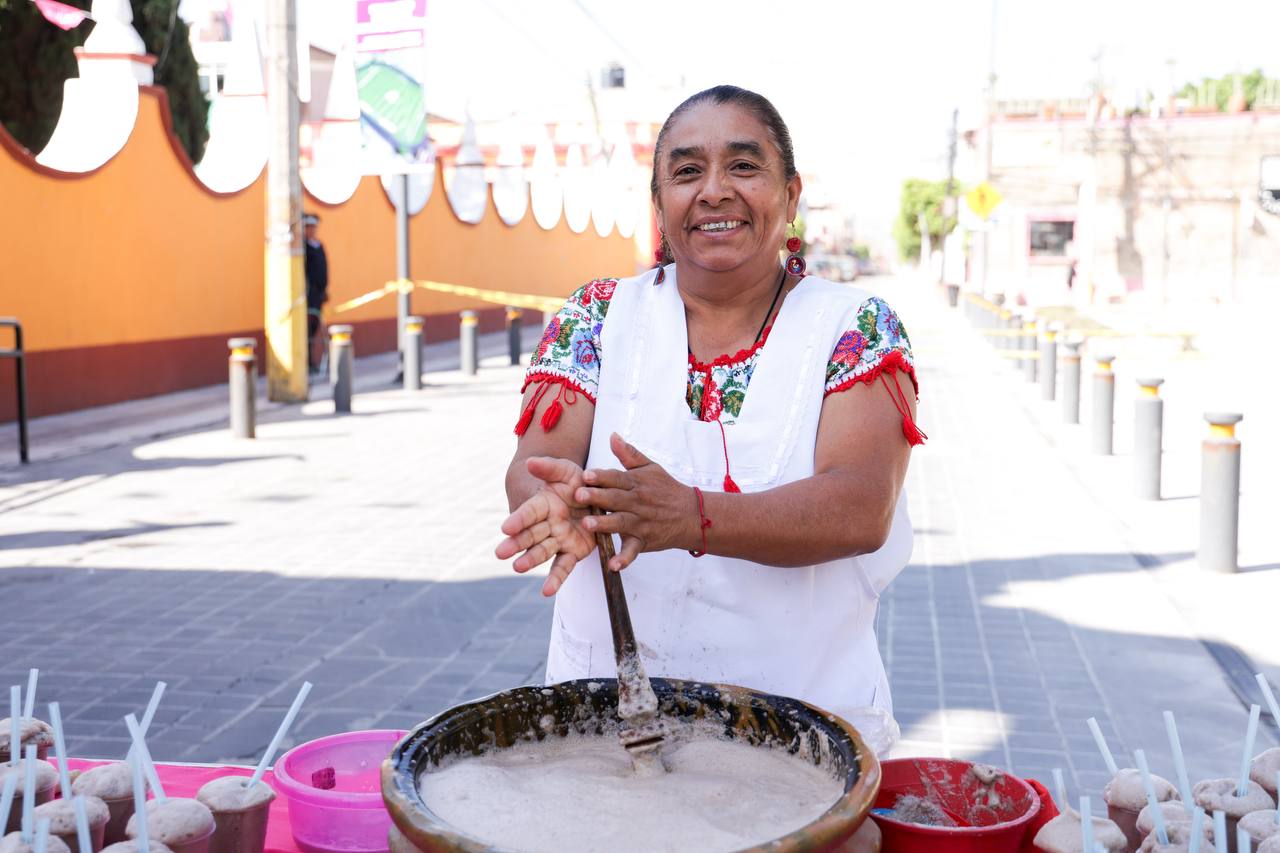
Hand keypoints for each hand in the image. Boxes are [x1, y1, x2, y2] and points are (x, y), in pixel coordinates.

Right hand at [495, 457, 594, 595]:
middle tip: (500, 553)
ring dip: (530, 560)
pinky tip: (547, 592)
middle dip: (516, 544)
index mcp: (543, 504)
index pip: (529, 512)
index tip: (505, 527)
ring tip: (518, 568)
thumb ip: (549, 468)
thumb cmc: (576, 482)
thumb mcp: (566, 470)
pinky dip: (555, 580)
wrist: (595, 497)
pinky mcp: (573, 552)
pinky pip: (563, 567)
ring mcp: (559, 540)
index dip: (518, 519)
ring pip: (542, 551)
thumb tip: (530, 462)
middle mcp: (547, 524)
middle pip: (530, 534)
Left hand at [574, 433, 692, 570]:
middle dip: (597, 497)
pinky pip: (633, 551)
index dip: (601, 476)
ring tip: (588, 524)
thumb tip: (612, 435)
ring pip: (621, 522)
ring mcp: (641, 523)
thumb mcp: (650, 467)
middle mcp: (637, 502)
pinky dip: (624, 559)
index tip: (585, 475)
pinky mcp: (644, 541)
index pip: (617, 478)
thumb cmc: (666, 489)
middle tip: (578, 495)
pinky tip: (612, 565)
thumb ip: (629, 454)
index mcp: (636, 483)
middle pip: (615, 499)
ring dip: (604, 524)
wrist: (692, 514)